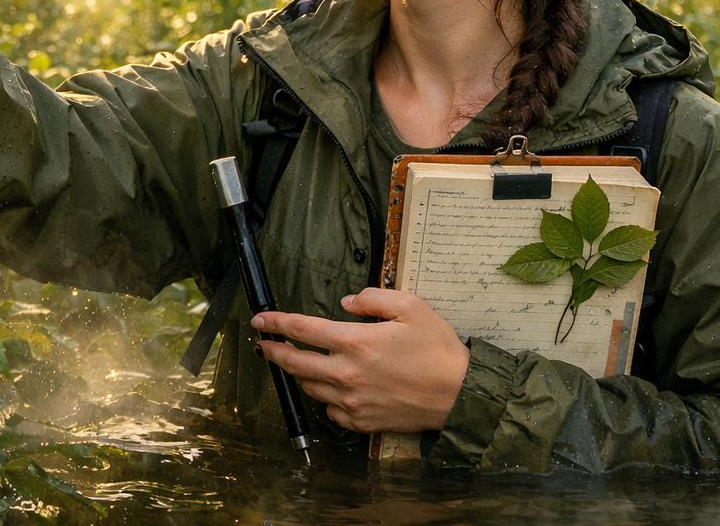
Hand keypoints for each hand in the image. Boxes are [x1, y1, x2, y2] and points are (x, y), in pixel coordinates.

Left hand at [253, 288, 468, 433]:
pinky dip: (324, 399)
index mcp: (356, 342)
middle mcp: (347, 374)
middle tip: (262, 345)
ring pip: (310, 388)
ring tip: (295, 363)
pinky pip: (330, 411)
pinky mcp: (362, 421)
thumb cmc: (438, 349)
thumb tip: (347, 302)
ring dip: (297, 374)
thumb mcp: (411, 307)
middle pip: (295, 363)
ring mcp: (352, 401)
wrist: (460, 395)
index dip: (276, 323)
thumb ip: (373, 298)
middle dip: (273, 352)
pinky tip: (329, 389)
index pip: (302, 330)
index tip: (260, 320)